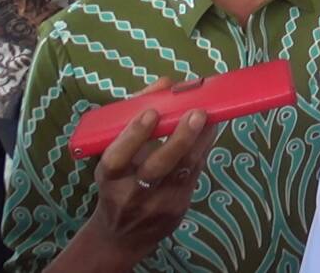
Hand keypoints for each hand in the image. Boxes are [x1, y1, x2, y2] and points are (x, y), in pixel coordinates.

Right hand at [47, 78, 216, 271]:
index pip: (116, 159)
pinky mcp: (179, 207)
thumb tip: (166, 83)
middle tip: (197, 112)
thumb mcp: (114, 155)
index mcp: (109, 178)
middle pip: (157, 166)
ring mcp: (158, 203)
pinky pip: (195, 174)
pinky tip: (211, 130)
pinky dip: (204, 149)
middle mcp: (131, 193)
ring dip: (201, 140)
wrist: (122, 235)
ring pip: (184, 170)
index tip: (151, 112)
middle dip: (179, 138)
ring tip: (211, 115)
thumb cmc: (118, 182)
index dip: (133, 136)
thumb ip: (135, 118)